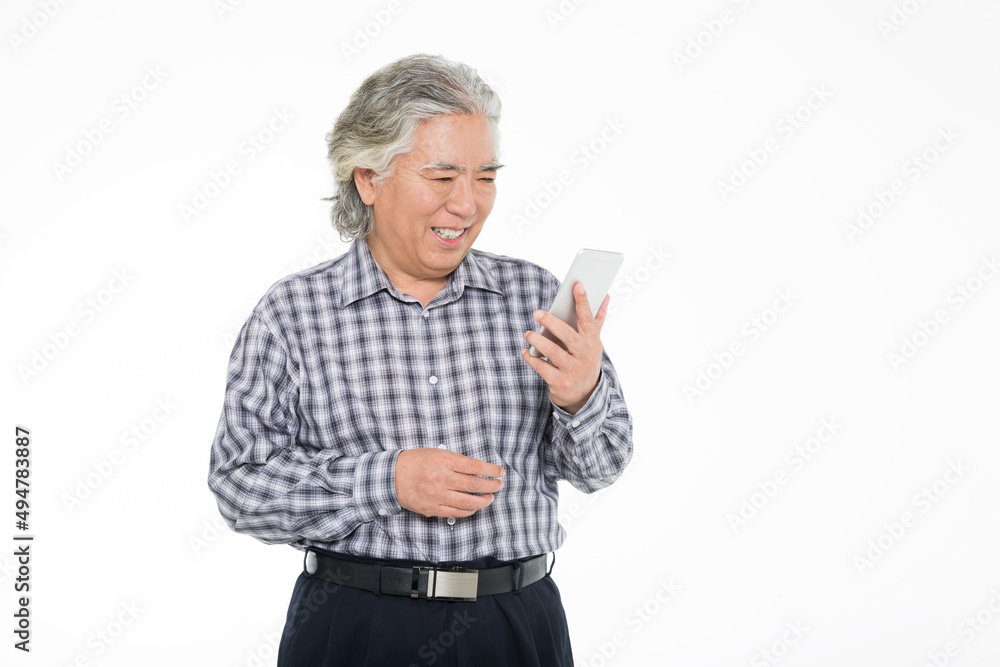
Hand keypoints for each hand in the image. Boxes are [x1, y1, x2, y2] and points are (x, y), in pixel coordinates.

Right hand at [394, 448, 504, 517]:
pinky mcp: (433, 509)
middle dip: (492, 486)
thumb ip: (456, 461)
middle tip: (500, 485)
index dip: (491, 470)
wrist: (393, 477)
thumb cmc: (416, 462)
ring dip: (484, 501)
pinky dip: (469, 510)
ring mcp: (438, 495)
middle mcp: (442, 478)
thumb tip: (479, 469)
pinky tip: (475, 506)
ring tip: (491, 498)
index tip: (500, 472)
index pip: (475, 466)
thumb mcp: (437, 453)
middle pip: (475, 485)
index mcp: (444, 460)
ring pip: (468, 502)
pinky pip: (457, 512)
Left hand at [521, 282, 608, 413]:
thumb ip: (597, 319)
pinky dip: (531, 359)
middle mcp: (584, 354)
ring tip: (528, 334)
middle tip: (537, 313)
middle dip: (552, 323)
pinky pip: (542, 368)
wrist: (585, 395)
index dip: (583, 301)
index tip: (577, 285)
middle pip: (568, 335)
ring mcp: (573, 369)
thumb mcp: (594, 341)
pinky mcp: (561, 382)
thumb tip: (606, 296)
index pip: (588, 318)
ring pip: (553, 352)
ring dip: (538, 341)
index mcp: (592, 341)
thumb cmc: (585, 360)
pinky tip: (525, 352)